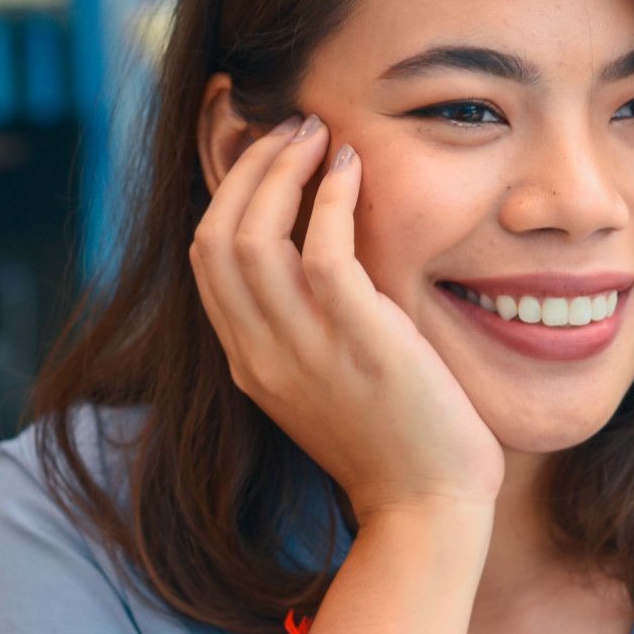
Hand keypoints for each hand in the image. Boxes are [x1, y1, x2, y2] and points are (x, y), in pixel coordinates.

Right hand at [189, 114, 504, 527]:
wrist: (427, 506)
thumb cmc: (395, 442)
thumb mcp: (326, 383)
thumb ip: (305, 331)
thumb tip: (316, 263)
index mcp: (248, 363)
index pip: (206, 260)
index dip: (227, 194)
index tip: (262, 154)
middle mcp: (259, 353)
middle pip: (215, 238)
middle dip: (247, 169)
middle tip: (291, 128)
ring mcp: (301, 348)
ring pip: (253, 235)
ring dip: (282, 170)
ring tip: (318, 134)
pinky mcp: (354, 339)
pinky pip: (322, 247)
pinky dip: (330, 196)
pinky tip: (351, 169)